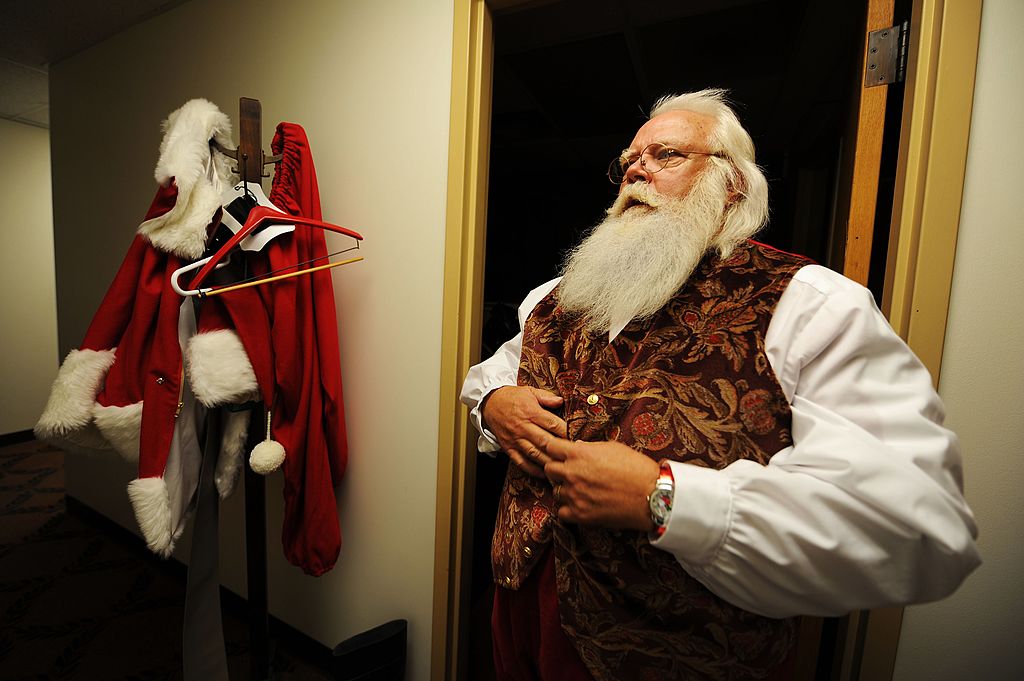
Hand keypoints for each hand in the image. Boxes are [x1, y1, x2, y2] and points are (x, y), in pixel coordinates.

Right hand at [482, 386, 566, 476]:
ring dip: (548, 462)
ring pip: (534, 454)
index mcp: (531, 412)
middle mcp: (523, 427)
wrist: (489, 403)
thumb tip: (561, 401)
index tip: (577, 438)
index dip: (566, 432)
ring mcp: (515, 439)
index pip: (552, 424)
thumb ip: (546, 397)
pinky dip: (532, 469)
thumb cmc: (512, 397)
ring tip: (562, 468)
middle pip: (545, 441)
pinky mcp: (508, 447)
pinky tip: (543, 473)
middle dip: (560, 449)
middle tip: (573, 456)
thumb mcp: (530, 391)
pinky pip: (521, 462)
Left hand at [542, 438, 659, 530]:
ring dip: (565, 490)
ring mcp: (574, 495)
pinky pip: (561, 512)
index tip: (560, 453)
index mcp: (579, 453)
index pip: (550, 446)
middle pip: (548, 469)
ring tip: (581, 490)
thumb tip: (575, 447)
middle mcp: (572, 473)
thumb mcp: (612, 448)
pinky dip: (569, 509)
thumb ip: (589, 447)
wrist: (652, 495)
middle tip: (570, 472)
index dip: (554, 449)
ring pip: (555, 491)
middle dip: (557, 469)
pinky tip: (581, 505)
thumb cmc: (636, 468)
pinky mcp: (580, 515)